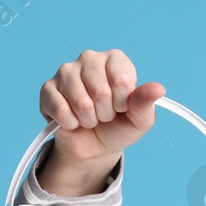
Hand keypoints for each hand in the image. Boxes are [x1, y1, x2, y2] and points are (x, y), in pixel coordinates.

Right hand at [37, 48, 163, 194]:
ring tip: (90, 118)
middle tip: (105, 115)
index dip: (123, 102)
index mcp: (114, 59)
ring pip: (80, 102)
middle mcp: (89, 59)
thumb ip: (146, 102)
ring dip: (89, 120)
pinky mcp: (48, 89)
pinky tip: (73, 120)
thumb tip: (158, 88)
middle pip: (100, 91)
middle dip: (106, 113)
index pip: (121, 80)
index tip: (122, 107)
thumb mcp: (140, 118)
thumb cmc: (119, 126)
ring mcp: (65, 71)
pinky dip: (71, 124)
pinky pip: (61, 110)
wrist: (95, 147)